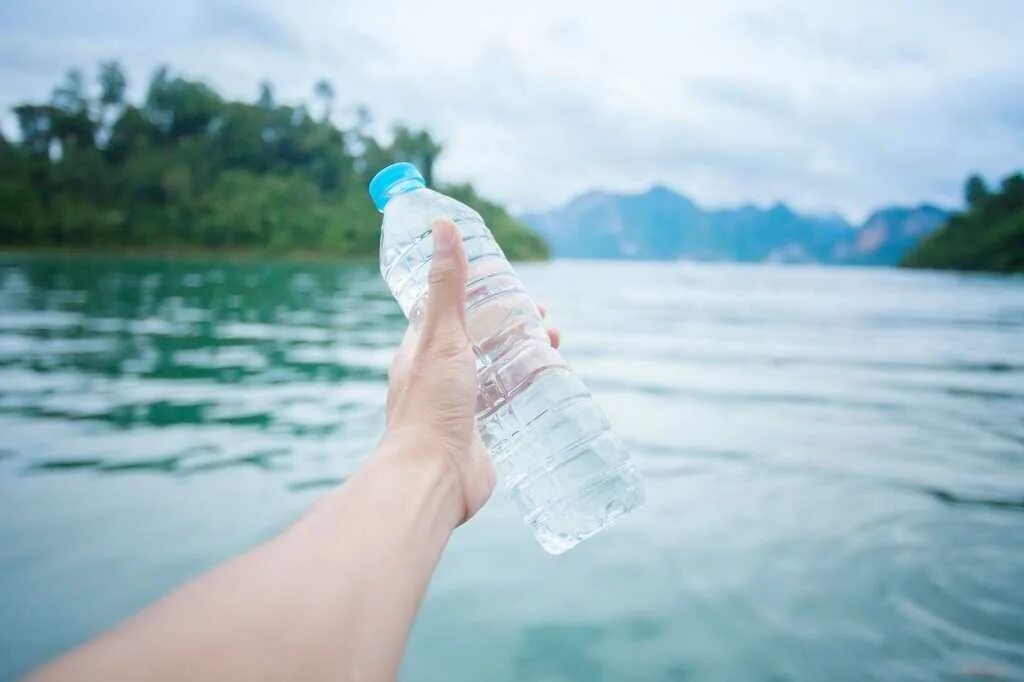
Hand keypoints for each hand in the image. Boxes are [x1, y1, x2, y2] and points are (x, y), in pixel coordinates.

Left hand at [384, 218, 560, 524]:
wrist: (435, 477)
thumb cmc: (432, 405)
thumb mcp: (442, 335)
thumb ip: (447, 283)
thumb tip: (441, 224)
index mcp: (422, 349)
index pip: (449, 309)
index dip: (479, 292)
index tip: (508, 280)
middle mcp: (439, 374)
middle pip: (480, 338)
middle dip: (512, 322)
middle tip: (542, 314)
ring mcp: (460, 404)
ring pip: (498, 367)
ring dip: (525, 351)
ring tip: (555, 342)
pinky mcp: (482, 431)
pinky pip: (509, 401)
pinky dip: (530, 386)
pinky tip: (552, 379)